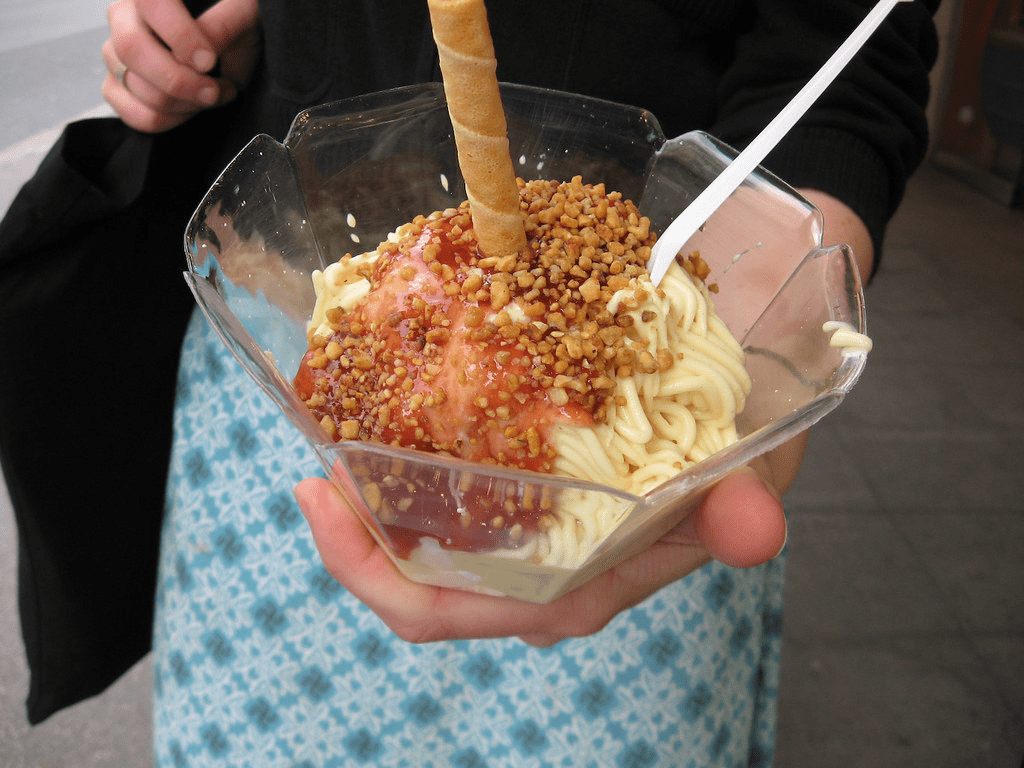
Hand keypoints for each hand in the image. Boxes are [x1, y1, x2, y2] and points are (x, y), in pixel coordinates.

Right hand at [101, 0, 260, 131]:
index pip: (151, 4)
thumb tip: (201, 56)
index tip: (208, 61)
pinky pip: (136, 115)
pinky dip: (172, 121)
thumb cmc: (232, 29)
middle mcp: (124, 17)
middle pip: (132, 48)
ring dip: (184, 104)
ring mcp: (114, 54)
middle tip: (213, 90)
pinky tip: (191, 107)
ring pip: (137, 87)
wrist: (227, 54)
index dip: (179, 36)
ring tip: (212, 94)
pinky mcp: (116, 88)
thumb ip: (223, 27)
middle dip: (179, 81)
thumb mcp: (241, 18)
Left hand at [294, 459, 787, 647]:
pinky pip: (453, 504)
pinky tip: (400, 417)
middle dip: (353, 536)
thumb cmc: (736, 464)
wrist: (746, 437)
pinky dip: (415, 469)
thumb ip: (737, 510)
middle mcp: (535, 578)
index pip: (444, 612)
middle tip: (317, 459)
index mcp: (569, 590)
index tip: (324, 496)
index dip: (370, 572)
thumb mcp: (743, 479)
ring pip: (427, 546)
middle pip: (416, 587)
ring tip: (342, 431)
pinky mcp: (530, 507)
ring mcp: (528, 544)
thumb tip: (756, 527)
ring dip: (377, 500)